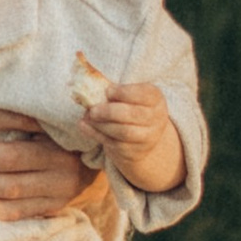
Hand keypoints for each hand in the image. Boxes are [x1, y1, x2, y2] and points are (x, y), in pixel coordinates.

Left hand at [0, 104, 94, 222]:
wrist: (96, 165)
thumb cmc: (61, 134)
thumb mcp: (42, 119)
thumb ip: (7, 115)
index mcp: (57, 139)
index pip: (17, 136)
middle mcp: (58, 168)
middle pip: (9, 166)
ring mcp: (55, 193)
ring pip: (10, 192)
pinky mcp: (49, 210)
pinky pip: (16, 214)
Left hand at [84, 79, 184, 197]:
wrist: (142, 136)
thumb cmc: (131, 107)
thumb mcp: (130, 95)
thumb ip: (114, 91)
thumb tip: (88, 89)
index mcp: (156, 99)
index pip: (144, 94)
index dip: (124, 92)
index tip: (108, 91)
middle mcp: (156, 118)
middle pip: (133, 115)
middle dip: (110, 111)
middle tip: (93, 109)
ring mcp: (147, 137)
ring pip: (124, 132)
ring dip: (102, 124)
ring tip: (88, 116)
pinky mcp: (135, 152)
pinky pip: (114, 144)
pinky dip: (96, 134)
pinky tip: (84, 126)